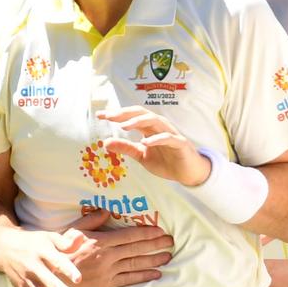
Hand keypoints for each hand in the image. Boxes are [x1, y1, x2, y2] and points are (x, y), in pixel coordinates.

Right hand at [0, 221, 82, 286]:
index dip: (68, 269)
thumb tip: (82, 239)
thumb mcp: (47, 236)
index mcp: (42, 252)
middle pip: (50, 282)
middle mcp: (34, 268)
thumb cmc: (32, 242)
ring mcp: (28, 281)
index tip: (79, 279)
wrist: (3, 248)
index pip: (57, 261)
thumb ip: (65, 241)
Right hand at [59, 209, 173, 286]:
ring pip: (135, 264)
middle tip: (171, 242)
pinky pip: (128, 280)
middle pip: (136, 249)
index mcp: (100, 241)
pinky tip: (156, 274)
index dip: (146, 233)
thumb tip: (107, 209)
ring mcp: (107, 271)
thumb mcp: (73, 231)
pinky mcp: (106, 284)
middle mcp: (107, 256)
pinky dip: (143, 277)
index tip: (160, 231)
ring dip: (154, 260)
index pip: (129, 236)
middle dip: (155, 245)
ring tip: (168, 256)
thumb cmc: (61, 251)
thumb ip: (92, 220)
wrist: (51, 275)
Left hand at [97, 106, 211, 185]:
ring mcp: (170, 134)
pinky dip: (156, 139)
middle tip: (108, 116)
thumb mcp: (141, 156)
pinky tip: (145, 142)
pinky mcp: (180, 143)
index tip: (100, 115)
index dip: (116, 114)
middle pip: (142, 113)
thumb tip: (105, 143)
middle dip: (125, 113)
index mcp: (149, 128)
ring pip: (155, 120)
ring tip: (124, 126)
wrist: (187, 173)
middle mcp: (159, 127)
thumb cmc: (166, 161)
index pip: (132, 116)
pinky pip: (168, 138)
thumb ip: (126, 148)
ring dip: (139, 121)